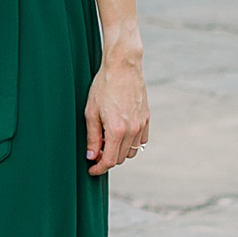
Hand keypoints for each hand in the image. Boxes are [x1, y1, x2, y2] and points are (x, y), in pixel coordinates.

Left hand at [85, 45, 147, 176]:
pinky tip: (120, 134)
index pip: (109, 161)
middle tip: (95, 152)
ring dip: (119, 152)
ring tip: (107, 141)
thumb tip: (92, 156)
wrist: (123, 66)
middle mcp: (132, 130)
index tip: (92, 170)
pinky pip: (141, 140)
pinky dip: (131, 143)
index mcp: (116, 130)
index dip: (99, 169)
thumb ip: (92, 137)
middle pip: (120, 158)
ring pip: (132, 151)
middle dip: (107, 159)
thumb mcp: (91, 112)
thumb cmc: (104, 86)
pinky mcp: (146, 118)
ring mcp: (141, 125)